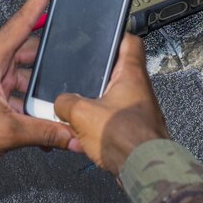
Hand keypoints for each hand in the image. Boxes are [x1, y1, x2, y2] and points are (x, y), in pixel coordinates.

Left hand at [0, 0, 75, 176]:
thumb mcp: (6, 134)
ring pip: (24, 77)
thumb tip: (71, 135)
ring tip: (60, 101)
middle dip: (51, 57)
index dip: (39, 0)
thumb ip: (44, 132)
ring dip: (40, 90)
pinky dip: (30, 106)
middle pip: (28, 52)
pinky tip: (44, 122)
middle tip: (73, 54)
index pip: (20, 23)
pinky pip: (16, 95)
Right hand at [55, 34, 169, 175]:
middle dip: (98, 74)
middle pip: (119, 71)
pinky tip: (87, 131)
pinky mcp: (136, 129)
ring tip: (79, 106)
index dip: (117, 34)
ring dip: (98, 101)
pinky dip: (101, 121)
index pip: (131, 42)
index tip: (104, 34)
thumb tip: (59, 103)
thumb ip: (65, 102)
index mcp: (131, 74)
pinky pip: (115, 118)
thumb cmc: (125, 137)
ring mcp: (140, 110)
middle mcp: (140, 89)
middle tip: (81, 75)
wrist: (143, 168)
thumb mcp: (81, 113)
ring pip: (115, 97)